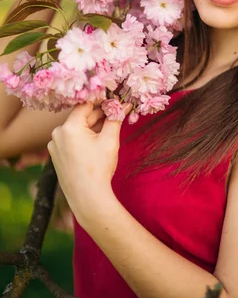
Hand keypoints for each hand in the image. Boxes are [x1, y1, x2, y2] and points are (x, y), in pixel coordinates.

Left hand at [47, 101, 131, 219]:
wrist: (87, 197)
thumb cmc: (99, 168)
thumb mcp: (110, 140)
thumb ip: (115, 118)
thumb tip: (124, 104)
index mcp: (69, 127)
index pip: (85, 105)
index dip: (101, 101)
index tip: (113, 100)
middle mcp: (57, 133)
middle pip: (81, 117)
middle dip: (99, 115)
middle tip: (116, 113)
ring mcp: (54, 145)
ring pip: (76, 128)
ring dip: (92, 126)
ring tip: (109, 128)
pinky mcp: (56, 155)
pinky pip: (71, 139)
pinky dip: (83, 137)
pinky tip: (97, 142)